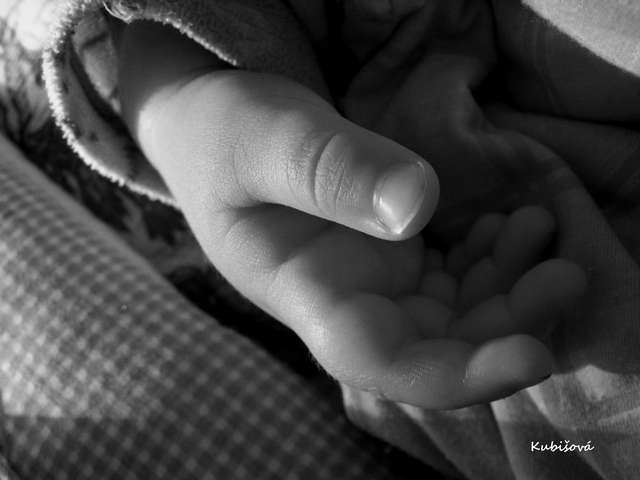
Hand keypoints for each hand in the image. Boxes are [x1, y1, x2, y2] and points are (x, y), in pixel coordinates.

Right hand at [119, 22, 584, 407]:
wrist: (214, 127)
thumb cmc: (221, 133)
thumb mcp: (265, 138)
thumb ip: (330, 170)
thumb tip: (418, 206)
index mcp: (302, 293)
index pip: (377, 360)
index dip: (454, 375)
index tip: (531, 356)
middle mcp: (343, 299)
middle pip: (434, 344)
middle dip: (506, 325)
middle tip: (563, 270)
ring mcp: (371, 276)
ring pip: (453, 311)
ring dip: (508, 285)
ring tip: (536, 226)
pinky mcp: (391, 249)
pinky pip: (454, 272)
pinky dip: (493, 256)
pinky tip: (512, 223)